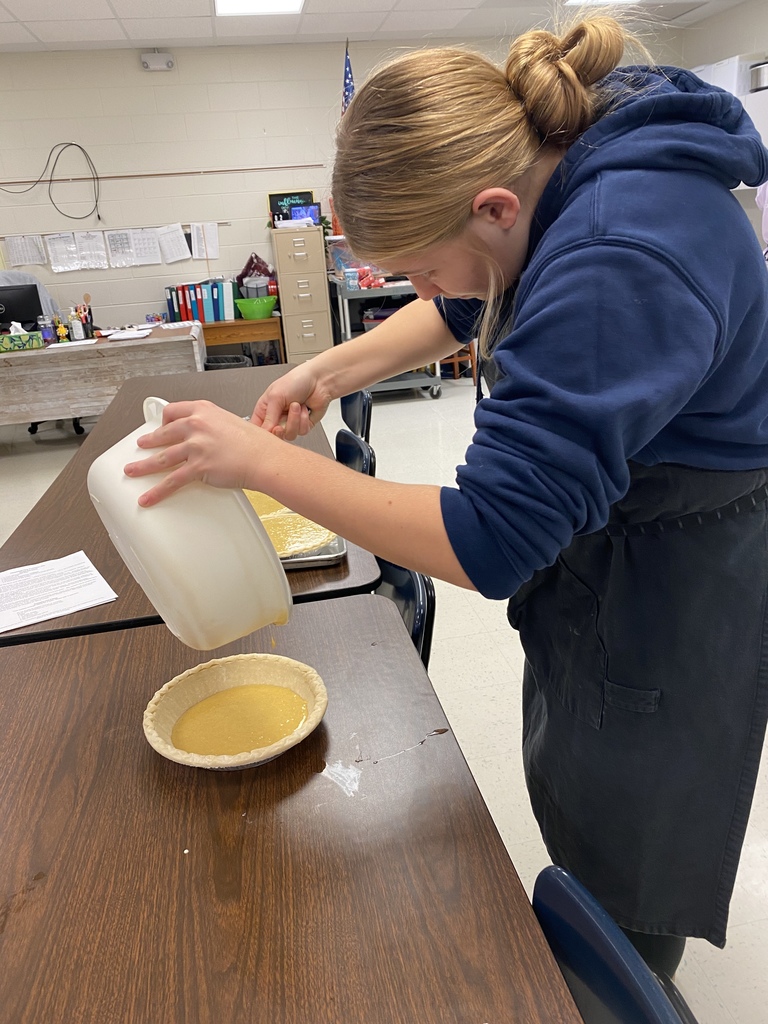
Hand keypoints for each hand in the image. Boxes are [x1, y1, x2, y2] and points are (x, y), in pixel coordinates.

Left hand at [124, 400, 276, 506]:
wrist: (264, 458)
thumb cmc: (255, 443)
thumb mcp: (230, 422)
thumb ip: (213, 426)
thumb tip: (206, 436)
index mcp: (204, 410)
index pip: (173, 411)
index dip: (164, 420)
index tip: (160, 426)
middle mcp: (196, 426)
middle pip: (163, 434)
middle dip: (149, 441)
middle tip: (141, 445)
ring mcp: (195, 446)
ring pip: (161, 458)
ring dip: (142, 466)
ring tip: (132, 471)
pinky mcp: (197, 467)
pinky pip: (171, 481)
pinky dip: (157, 491)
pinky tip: (147, 497)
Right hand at [252, 364, 332, 439]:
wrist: (319, 380)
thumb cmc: (296, 381)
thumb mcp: (276, 396)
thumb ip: (269, 417)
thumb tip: (265, 432)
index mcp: (265, 409)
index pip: (259, 429)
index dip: (263, 434)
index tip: (269, 430)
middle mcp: (277, 417)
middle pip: (274, 436)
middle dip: (281, 428)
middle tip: (282, 421)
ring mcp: (291, 422)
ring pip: (289, 435)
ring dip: (295, 419)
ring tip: (296, 405)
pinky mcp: (304, 425)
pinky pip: (302, 432)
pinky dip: (304, 420)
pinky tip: (304, 408)